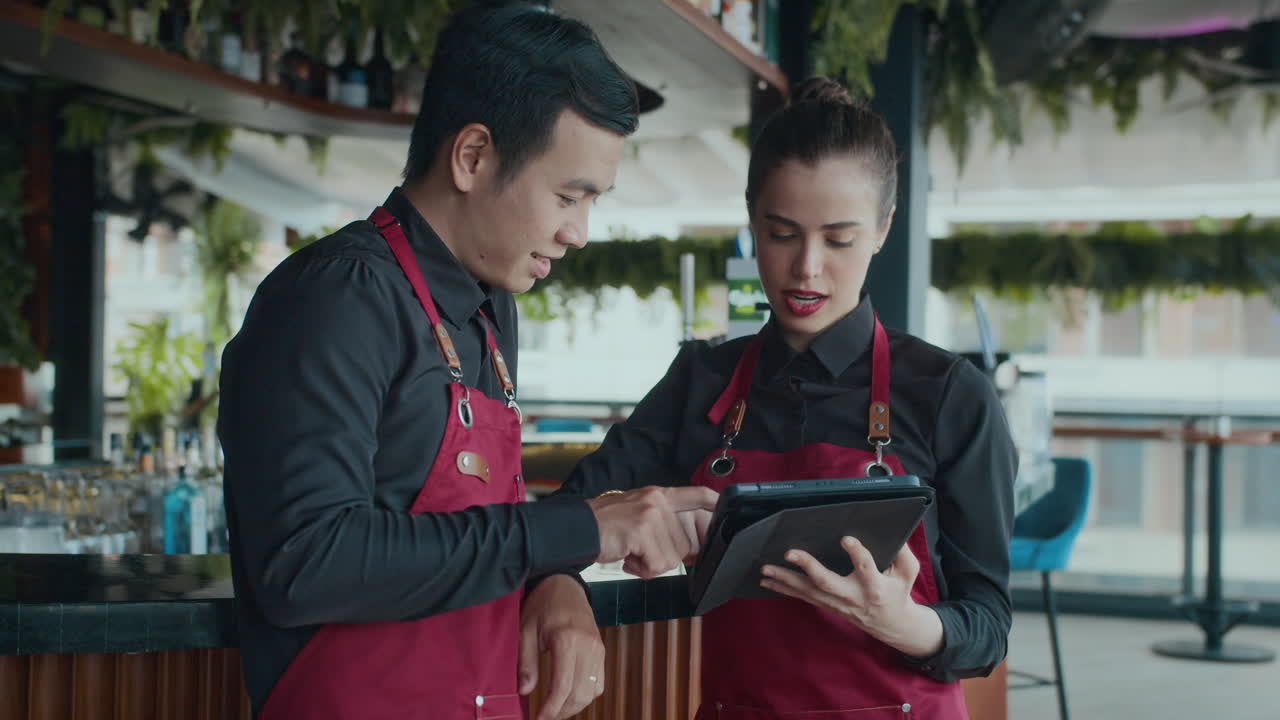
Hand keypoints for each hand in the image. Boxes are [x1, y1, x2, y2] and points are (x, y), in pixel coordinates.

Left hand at [519, 575, 604, 719]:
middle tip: (544, 717)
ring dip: (574, 706)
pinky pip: (599, 683)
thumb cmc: (543, 604)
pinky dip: (586, 695)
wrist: (565, 584)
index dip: (551, 709)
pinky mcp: (602, 651)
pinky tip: (569, 696)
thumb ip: (526, 661)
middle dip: (562, 711)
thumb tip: (525, 691)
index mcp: (567, 639)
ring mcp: (598, 649)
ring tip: (554, 710)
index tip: (539, 719)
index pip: (563, 686)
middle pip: (580, 693)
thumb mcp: (525, 628)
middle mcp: (588, 646)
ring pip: (592, 691)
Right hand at [588, 486, 717, 578]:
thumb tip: (689, 546)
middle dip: (667, 555)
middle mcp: (658, 501)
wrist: (576, 530)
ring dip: (651, 564)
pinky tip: (627, 558)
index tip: (725, 510)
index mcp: (659, 495)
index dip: (715, 504)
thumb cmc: (606, 527)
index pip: (698, 495)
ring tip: (631, 552)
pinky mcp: (642, 531)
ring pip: (672, 558)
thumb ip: (663, 521)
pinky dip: (641, 570)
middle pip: (687, 543)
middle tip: (643, 550)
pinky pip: (657, 565)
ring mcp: (651, 515)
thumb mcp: (638, 513)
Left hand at [759, 537, 942, 656]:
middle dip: (808, 567)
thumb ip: (904, 554)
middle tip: (790, 553)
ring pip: (808, 591)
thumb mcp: (909, 573)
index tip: (846, 539)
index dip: (857, 554)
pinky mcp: (827, 604)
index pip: (866, 568)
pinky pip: (803, 597)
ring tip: (766, 569)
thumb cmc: (898, 592)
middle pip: (827, 583)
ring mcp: (837, 603)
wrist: (891, 624)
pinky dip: (783, 589)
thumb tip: (895, 535)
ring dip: (785, 580)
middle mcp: (852, 596)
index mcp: (875, 586)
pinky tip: (767, 582)